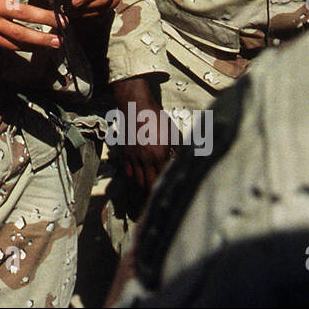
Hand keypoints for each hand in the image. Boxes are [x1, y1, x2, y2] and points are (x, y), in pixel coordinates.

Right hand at [111, 76, 174, 190]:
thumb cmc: (157, 119)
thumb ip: (179, 150)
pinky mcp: (125, 154)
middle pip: (148, 185)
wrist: (136, 108)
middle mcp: (145, 159)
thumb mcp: (173, 133)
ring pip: (137, 181)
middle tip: (158, 201)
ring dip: (143, 189)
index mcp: (159, 154)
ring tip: (149, 194)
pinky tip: (138, 180)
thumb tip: (184, 162)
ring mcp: (133, 157)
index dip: (166, 188)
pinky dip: (133, 179)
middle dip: (153, 195)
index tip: (171, 195)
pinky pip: (128, 172)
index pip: (163, 178)